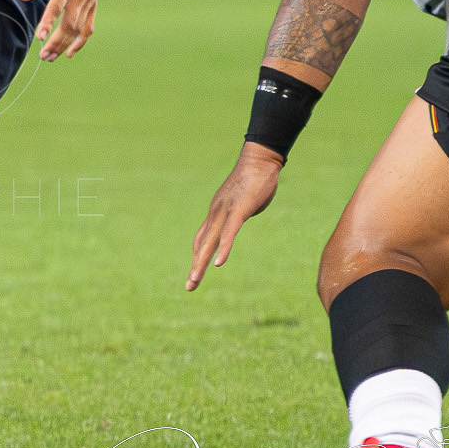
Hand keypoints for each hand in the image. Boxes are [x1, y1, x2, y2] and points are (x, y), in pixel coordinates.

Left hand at [19, 0, 104, 60]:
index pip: (56, 7)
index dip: (48, 23)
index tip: (39, 37)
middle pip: (69, 25)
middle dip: (56, 42)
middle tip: (43, 56)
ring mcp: (89, 2)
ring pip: (79, 30)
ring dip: (65, 45)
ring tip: (51, 57)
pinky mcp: (93, 4)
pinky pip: (89, 27)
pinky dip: (80, 41)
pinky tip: (70, 52)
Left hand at [186, 142, 284, 289]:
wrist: (260, 160)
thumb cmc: (254, 181)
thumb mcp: (242, 203)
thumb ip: (237, 215)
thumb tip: (238, 221)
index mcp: (216, 213)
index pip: (201, 238)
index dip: (197, 256)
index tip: (194, 272)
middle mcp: (216, 213)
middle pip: (200, 244)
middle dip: (195, 266)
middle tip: (189, 286)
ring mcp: (226, 211)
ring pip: (210, 241)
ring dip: (201, 262)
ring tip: (194, 280)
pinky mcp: (239, 210)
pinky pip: (229, 233)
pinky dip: (223, 248)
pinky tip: (218, 263)